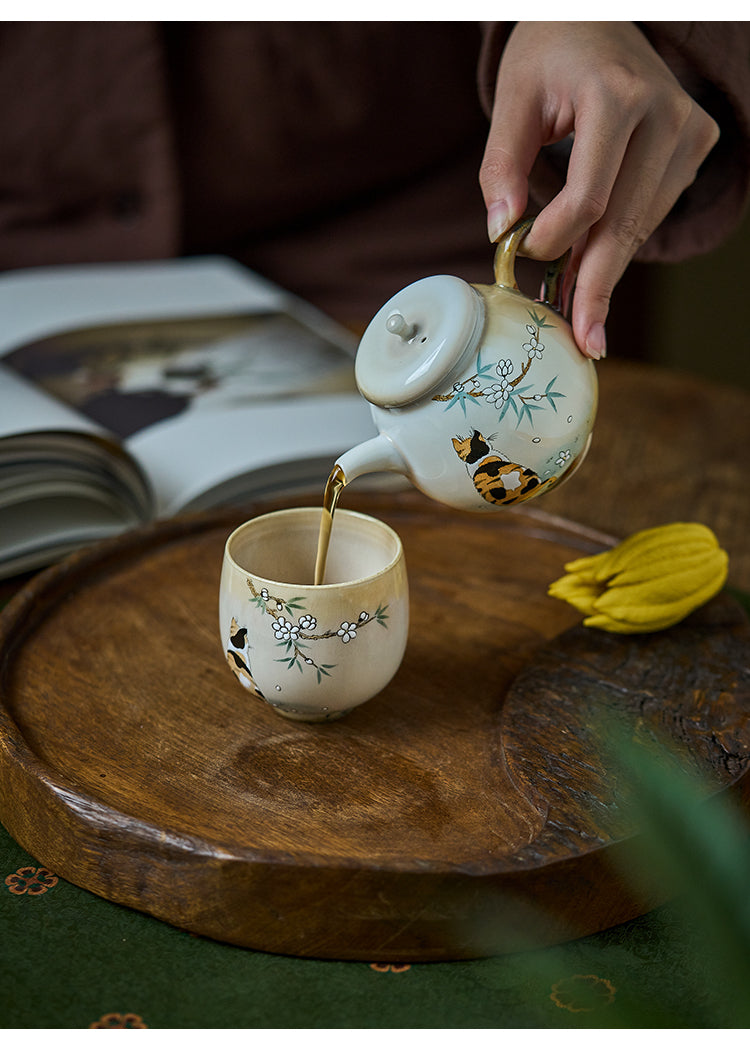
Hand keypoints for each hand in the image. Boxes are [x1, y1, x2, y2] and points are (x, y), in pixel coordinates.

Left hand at [479, 22, 718, 358]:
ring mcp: (688, 133)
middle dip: (596, 286)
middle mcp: (667, 114)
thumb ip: (501, 166)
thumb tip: (501, 234)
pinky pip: (648, 214)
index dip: (556, 238)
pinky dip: (617, 245)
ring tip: (579, 314)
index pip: (589, 196)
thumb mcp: (512, 97)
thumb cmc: (551, 53)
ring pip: (639, 226)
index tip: (524, 257)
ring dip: (603, 271)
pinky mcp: (694, 148)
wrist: (599, 19)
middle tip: (584, 341)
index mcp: (617, 96)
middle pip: (624, 223)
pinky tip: (592, 273)